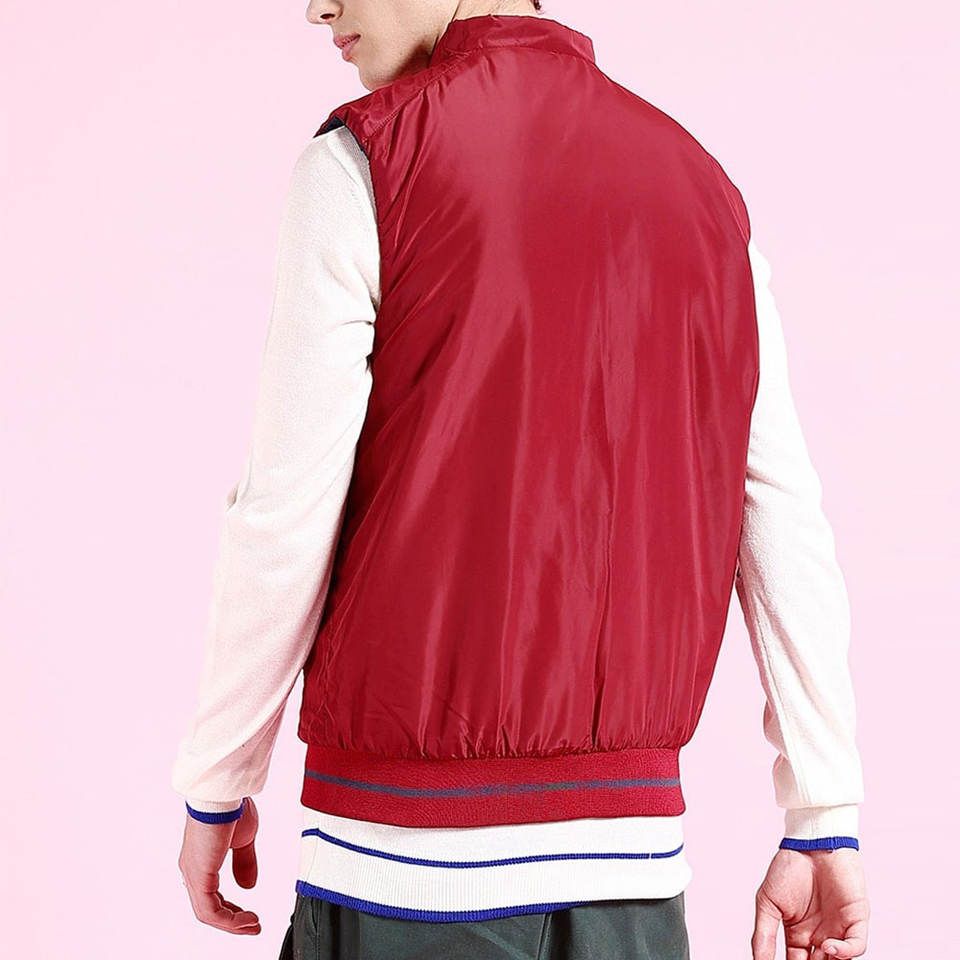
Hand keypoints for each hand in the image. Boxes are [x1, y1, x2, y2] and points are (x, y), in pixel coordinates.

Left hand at [177, 795, 261, 934]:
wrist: (224, 793)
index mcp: (202, 859)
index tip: (249, 916)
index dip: (231, 910)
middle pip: (208, 908)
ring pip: (207, 913)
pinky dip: (228, 920)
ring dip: (232, 924)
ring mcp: (193, 874)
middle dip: (232, 921)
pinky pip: (209, 910)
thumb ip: (244, 863)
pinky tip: (245, 919)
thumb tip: (248, 885)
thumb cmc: (231, 807)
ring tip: (252, 925)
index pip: (211, 895)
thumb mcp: (244, 839)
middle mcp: (192, 869)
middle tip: (252, 926)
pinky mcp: (199, 876)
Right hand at [752, 847, 868, 958]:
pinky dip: (845, 952)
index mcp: (798, 934)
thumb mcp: (768, 903)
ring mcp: (839, 929)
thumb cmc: (788, 868)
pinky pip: (856, 946)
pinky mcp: (856, 920)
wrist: (808, 842)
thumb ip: (763, 934)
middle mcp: (820, 936)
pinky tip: (828, 947)